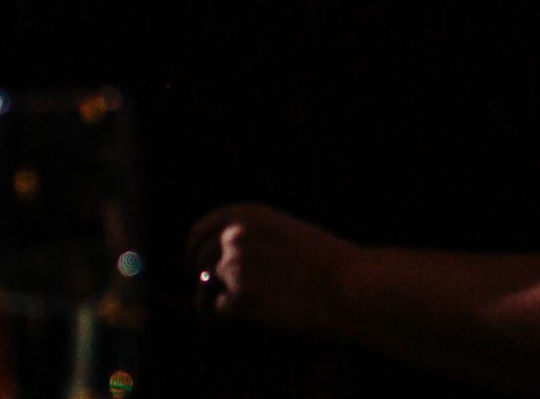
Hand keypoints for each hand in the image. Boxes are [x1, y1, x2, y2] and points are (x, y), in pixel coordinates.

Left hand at [189, 203, 352, 334]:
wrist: (345, 285)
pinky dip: (223, 318)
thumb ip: (251, 236)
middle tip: (205, 292)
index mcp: (247, 215)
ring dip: (207, 301)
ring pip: (205, 287)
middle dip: (199, 277)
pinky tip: (231, 323)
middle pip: (198, 260)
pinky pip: (218, 310)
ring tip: (212, 317)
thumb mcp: (285, 230)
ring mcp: (235, 267)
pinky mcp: (239, 299)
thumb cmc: (323, 261)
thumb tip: (220, 258)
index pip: (200, 230)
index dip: (194, 249)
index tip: (195, 264)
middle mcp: (235, 237)